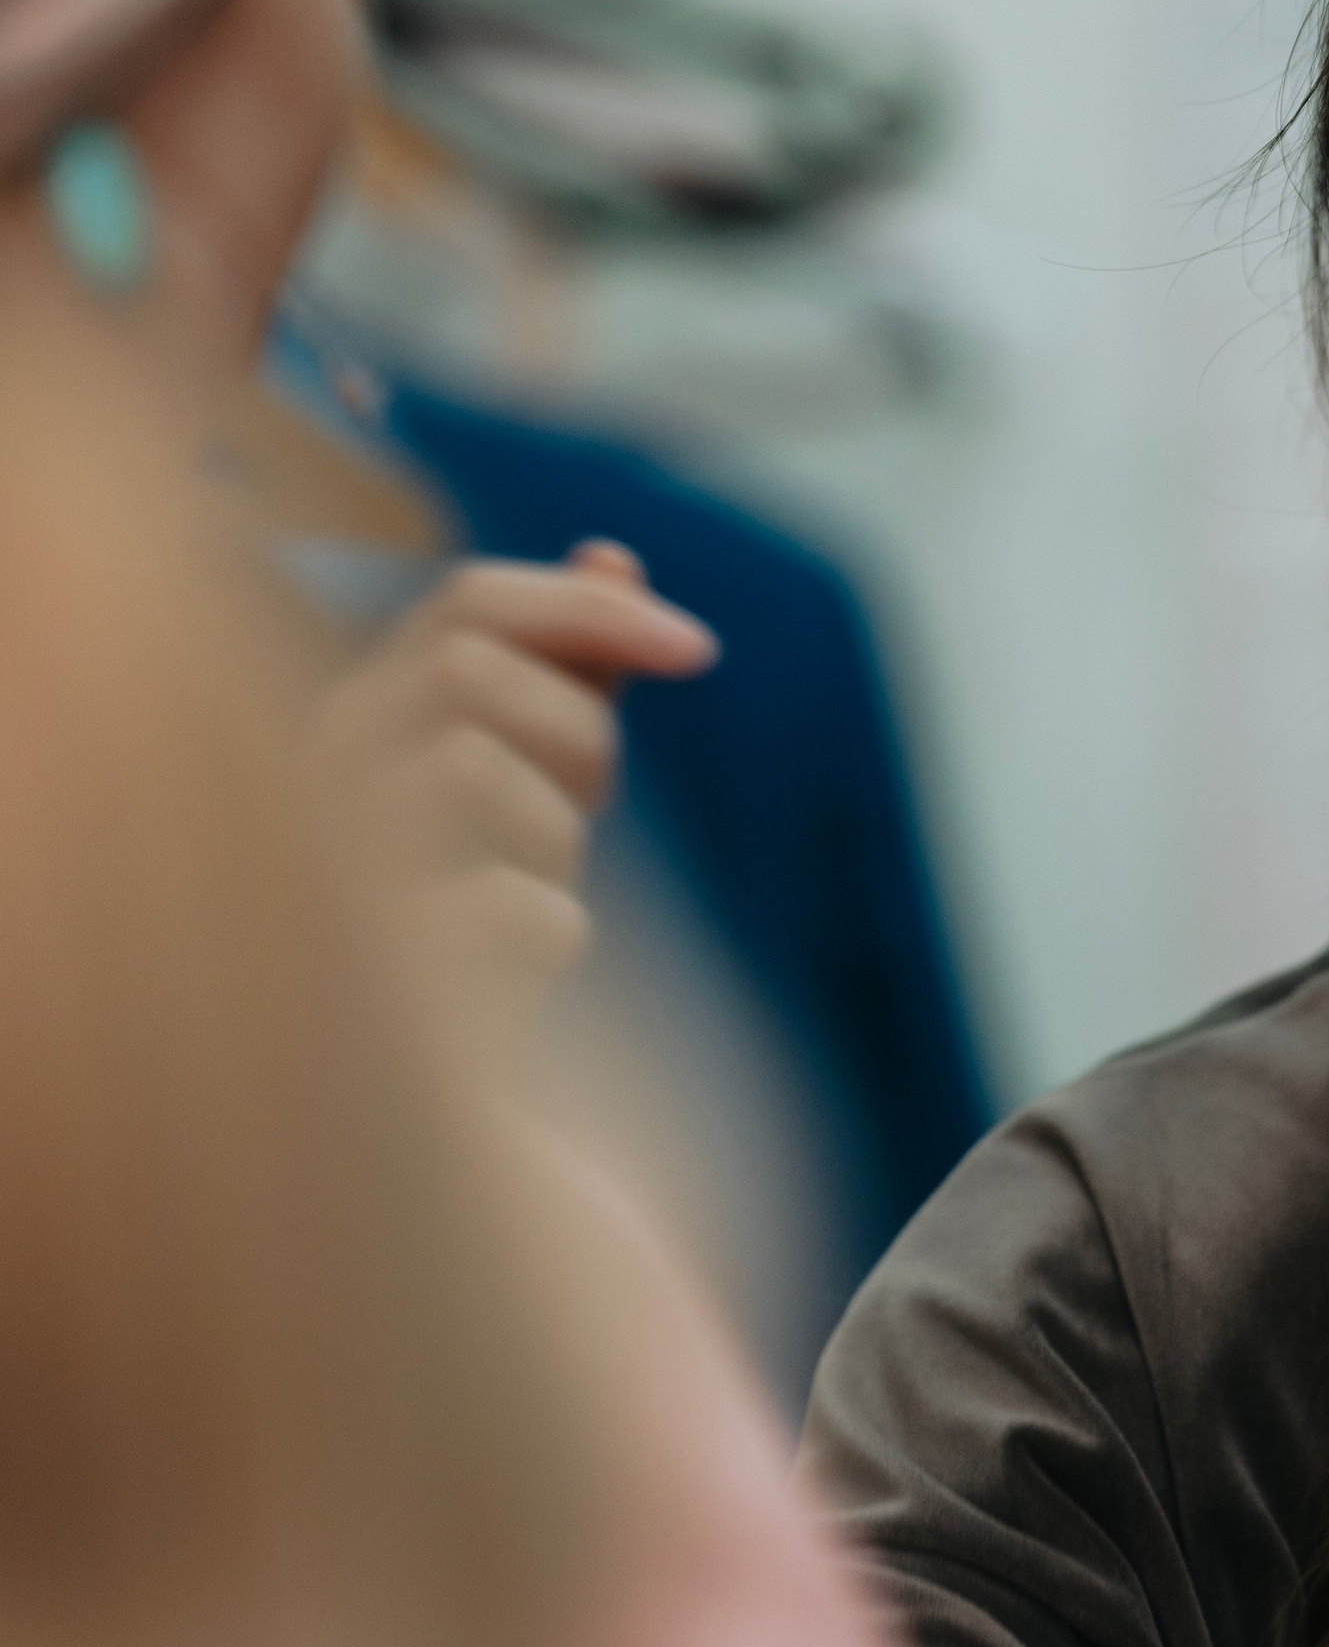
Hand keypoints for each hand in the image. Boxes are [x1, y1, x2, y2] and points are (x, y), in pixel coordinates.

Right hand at [317, 539, 715, 1019]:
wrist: (399, 1091)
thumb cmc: (463, 919)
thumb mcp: (524, 785)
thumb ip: (563, 675)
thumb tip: (613, 555)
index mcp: (350, 714)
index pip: (466, 602)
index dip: (590, 608)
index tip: (702, 650)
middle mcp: (307, 773)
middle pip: (470, 671)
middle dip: (573, 735)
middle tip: (586, 810)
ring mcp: (313, 862)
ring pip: (467, 769)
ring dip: (550, 841)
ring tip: (528, 895)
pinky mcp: (352, 968)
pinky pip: (505, 906)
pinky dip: (549, 937)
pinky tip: (518, 974)